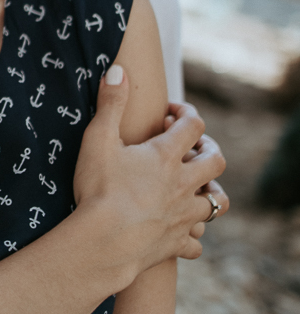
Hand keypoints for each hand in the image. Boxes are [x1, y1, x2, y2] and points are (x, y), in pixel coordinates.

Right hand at [73, 70, 226, 283]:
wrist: (104, 243)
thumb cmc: (98, 190)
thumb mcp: (97, 139)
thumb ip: (110, 103)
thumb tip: (118, 70)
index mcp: (166, 156)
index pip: (192, 124)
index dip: (185, 113)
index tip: (170, 112)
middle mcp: (183, 184)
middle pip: (215, 161)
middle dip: (208, 149)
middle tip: (191, 148)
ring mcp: (183, 215)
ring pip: (217, 203)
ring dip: (211, 193)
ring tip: (197, 188)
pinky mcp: (176, 242)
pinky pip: (197, 242)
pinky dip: (193, 235)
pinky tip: (182, 231)